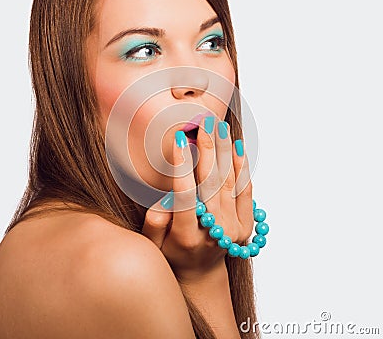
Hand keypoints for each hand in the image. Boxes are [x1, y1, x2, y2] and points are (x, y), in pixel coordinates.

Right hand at [141, 116, 252, 282]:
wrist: (201, 274)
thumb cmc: (172, 254)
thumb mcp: (153, 246)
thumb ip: (154, 223)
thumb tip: (165, 201)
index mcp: (185, 236)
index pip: (185, 196)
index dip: (183, 166)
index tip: (181, 140)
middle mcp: (214, 232)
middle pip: (211, 183)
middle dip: (208, 149)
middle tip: (205, 123)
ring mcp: (234, 229)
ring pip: (229, 182)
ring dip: (225, 152)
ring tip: (220, 128)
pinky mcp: (246, 225)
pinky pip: (245, 190)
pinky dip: (242, 167)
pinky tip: (237, 148)